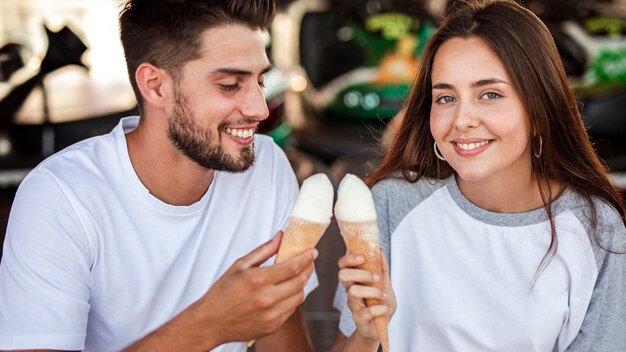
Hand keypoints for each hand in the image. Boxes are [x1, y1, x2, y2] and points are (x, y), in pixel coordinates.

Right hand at [190, 232, 316, 344]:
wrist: (211, 322)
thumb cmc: (222, 292)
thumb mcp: (240, 266)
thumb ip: (263, 251)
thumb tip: (280, 237)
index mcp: (258, 280)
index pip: (293, 266)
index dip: (307, 257)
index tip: (313, 251)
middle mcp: (267, 299)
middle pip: (300, 281)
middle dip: (308, 269)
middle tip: (308, 262)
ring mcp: (271, 315)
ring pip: (299, 297)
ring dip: (301, 285)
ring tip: (296, 276)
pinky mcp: (272, 326)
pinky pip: (291, 310)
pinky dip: (292, 299)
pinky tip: (285, 292)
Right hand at [337, 249, 395, 341]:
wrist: (381, 327)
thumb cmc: (380, 303)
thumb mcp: (385, 283)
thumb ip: (382, 268)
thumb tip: (379, 250)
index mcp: (354, 279)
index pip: (342, 264)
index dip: (349, 259)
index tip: (363, 257)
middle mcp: (350, 290)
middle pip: (342, 275)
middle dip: (361, 273)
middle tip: (377, 278)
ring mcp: (352, 304)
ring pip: (353, 292)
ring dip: (373, 291)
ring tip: (384, 295)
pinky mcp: (358, 318)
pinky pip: (366, 311)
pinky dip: (380, 308)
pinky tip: (386, 309)